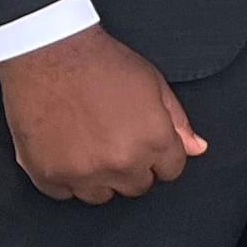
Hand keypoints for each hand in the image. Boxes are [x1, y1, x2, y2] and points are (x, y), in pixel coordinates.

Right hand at [0, 25, 204, 203]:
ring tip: (89, 144)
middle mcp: (121, 163)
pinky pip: (64, 193)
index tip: (145, 143)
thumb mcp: (153, 84)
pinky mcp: (49, 175)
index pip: (171, 171)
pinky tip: (64, 150)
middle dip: (132, 167)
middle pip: (137, 186)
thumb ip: (178, 121)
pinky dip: (65, 177)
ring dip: (99, 177)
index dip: (161, 156)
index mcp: (153, 141)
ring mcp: (83, 173)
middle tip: (114, 139)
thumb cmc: (103, 63)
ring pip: (101, 195)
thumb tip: (197, 149)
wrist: (49, 52)